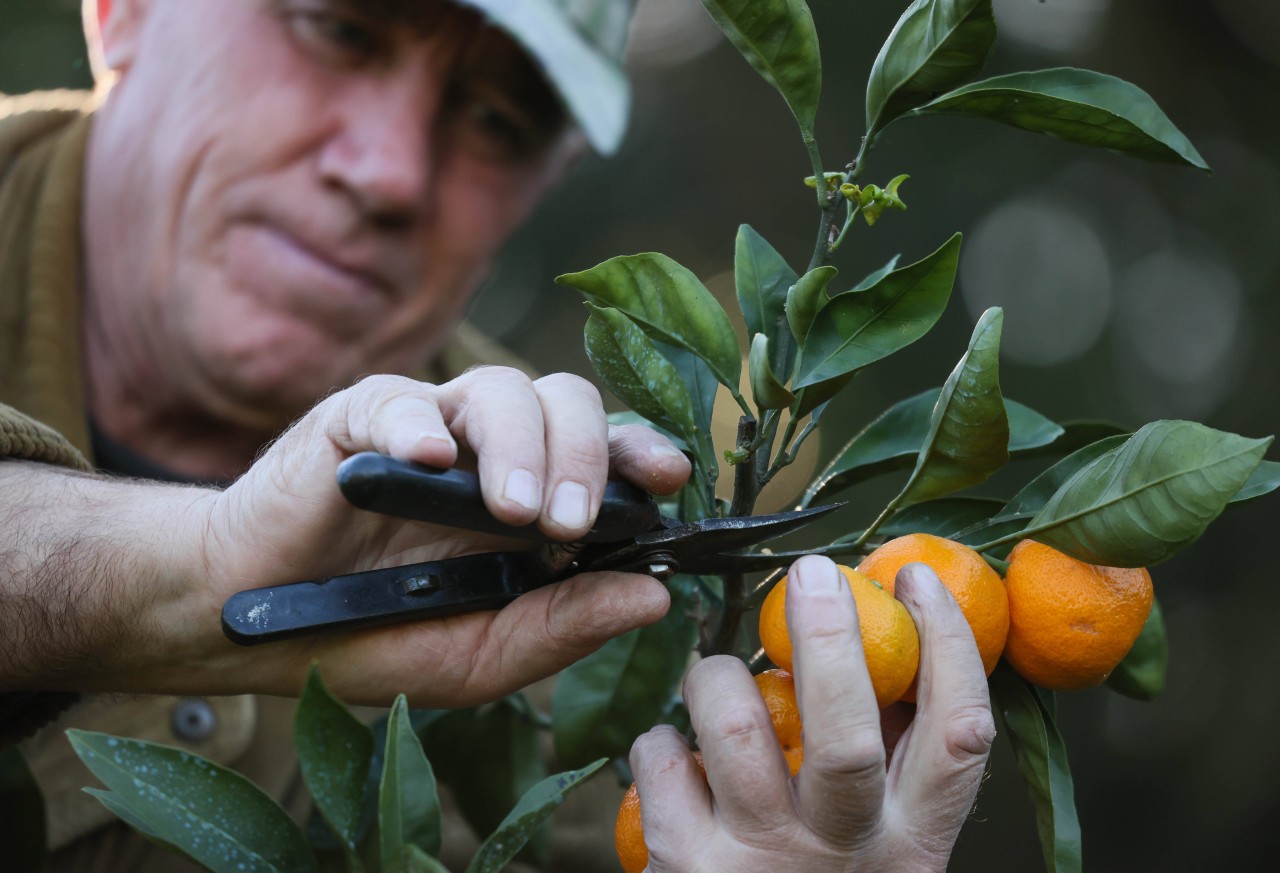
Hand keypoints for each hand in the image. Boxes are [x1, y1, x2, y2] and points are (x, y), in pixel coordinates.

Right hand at [152, 369, 690, 703]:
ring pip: (497, 390)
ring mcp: (427, 430)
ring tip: (513, 511)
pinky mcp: (357, 421)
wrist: (259, 625)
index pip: (605, 455)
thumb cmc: (376, 632)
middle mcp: (490, 453)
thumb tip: (656, 599)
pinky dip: (417, 424)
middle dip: (583, 455)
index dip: (641, 454)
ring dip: (519, 444)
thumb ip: (563, 627)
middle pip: (566, 403)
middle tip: (568, 524)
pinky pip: (396, 400)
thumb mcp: (483, 655)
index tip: (669, 477)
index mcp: (532, 501)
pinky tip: (429, 460)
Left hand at [629, 555, 994, 871]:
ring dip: (719, 679)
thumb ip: (892, 754)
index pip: (959, 735)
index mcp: (912, 842)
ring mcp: (760, 862)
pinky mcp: (686, 865)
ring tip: (719, 681)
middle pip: (846, 734)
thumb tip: (890, 632)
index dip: (948, 646)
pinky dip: (661, 739)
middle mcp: (843, 854)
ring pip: (735, 730)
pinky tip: (674, 754)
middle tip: (813, 574)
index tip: (917, 579)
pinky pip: (662, 759)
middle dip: (829, 639)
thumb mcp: (880, 839)